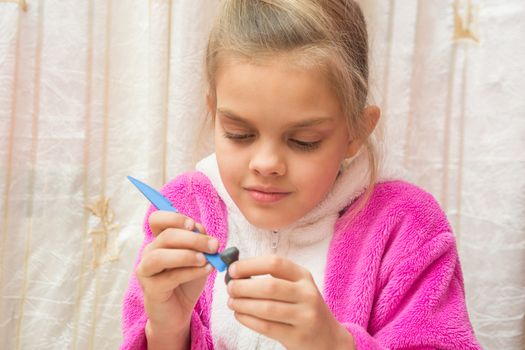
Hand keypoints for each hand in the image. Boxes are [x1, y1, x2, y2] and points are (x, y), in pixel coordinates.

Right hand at [136, 211, 218, 336]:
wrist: (179, 311)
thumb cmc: (187, 280)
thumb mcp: (197, 256)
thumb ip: (198, 241)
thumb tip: (201, 231)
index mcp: (159, 240)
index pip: (157, 219)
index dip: (175, 218)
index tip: (194, 225)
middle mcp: (149, 252)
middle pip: (166, 236)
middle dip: (194, 239)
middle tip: (214, 245)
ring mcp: (146, 270)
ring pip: (160, 256)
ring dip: (186, 255)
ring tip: (205, 260)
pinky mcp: (150, 289)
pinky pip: (169, 277)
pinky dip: (191, 272)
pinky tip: (205, 271)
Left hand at [226, 255, 354, 349]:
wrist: (327, 338)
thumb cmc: (303, 308)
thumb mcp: (297, 287)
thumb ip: (273, 278)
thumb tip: (237, 271)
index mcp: (303, 276)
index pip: (275, 263)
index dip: (250, 265)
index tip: (233, 269)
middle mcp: (307, 294)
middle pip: (269, 286)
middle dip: (243, 287)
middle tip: (230, 288)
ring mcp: (304, 316)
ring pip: (266, 308)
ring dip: (242, 304)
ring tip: (231, 302)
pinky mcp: (297, 336)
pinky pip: (266, 327)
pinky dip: (248, 320)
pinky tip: (239, 314)